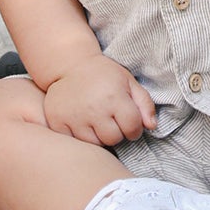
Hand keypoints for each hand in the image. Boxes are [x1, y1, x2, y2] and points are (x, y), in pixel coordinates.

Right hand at [42, 55, 156, 145]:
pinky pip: (74, 143)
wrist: (70, 65)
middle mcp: (94, 108)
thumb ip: (144, 103)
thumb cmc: (104, 75)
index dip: (134, 128)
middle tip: (111, 120)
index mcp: (114, 96)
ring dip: (99, 136)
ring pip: (95, 144)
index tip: (129, 123)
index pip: (133, 128)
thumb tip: (152, 126)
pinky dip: (80, 137)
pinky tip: (82, 123)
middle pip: (114, 139)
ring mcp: (74, 117)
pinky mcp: (57, 122)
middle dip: (117, 133)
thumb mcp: (128, 81)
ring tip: (97, 121)